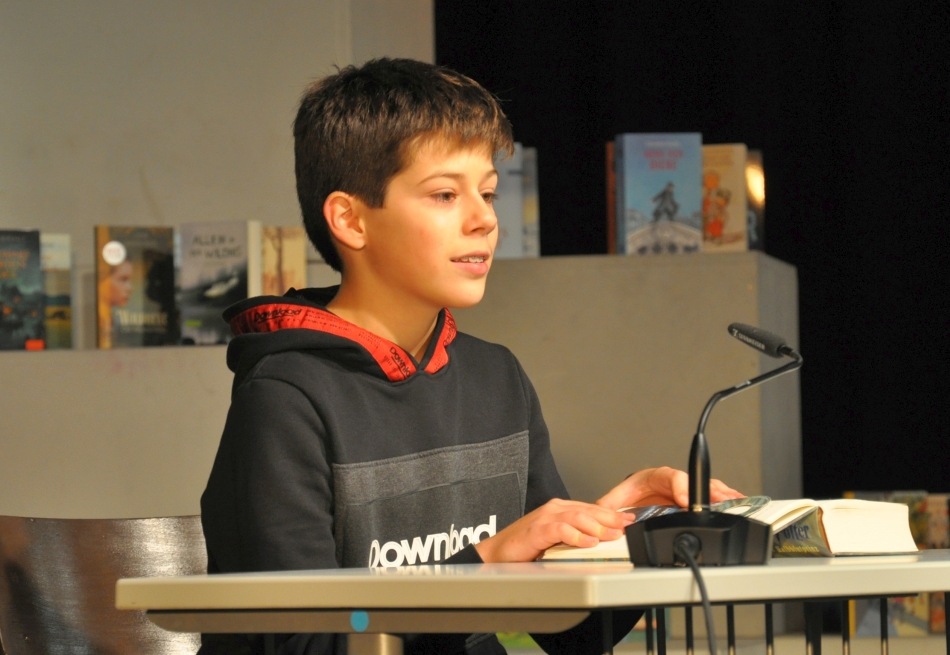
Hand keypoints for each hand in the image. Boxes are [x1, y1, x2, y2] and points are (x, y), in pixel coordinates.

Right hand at [473, 498, 634, 562]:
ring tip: (613, 535)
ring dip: (598, 526)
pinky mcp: (537, 530)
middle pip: (588, 509)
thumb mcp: (555, 540)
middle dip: (610, 517)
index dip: (611, 513)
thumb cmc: (524, 548)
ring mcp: (545, 517)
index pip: (591, 508)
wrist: (497, 554)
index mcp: (559, 509)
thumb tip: (598, 541)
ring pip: (577, 517)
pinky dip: (577, 536)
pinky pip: (561, 530)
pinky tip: (589, 542)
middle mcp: (554, 509)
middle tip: (627, 525)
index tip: (629, 519)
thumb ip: (574, 536)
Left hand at [595, 467, 743, 509]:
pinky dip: (727, 499)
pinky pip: (714, 496)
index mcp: (656, 477)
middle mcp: (675, 481)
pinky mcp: (697, 498)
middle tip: (718, 500)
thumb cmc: (634, 492)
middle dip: (706, 489)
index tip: (685, 499)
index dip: (679, 486)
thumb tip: (598, 513)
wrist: (640, 493)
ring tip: (735, 500)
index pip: (669, 477)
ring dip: (721, 494)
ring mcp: (688, 489)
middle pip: (694, 481)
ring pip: (707, 487)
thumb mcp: (619, 497)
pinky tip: (739, 503)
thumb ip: (608, 505)